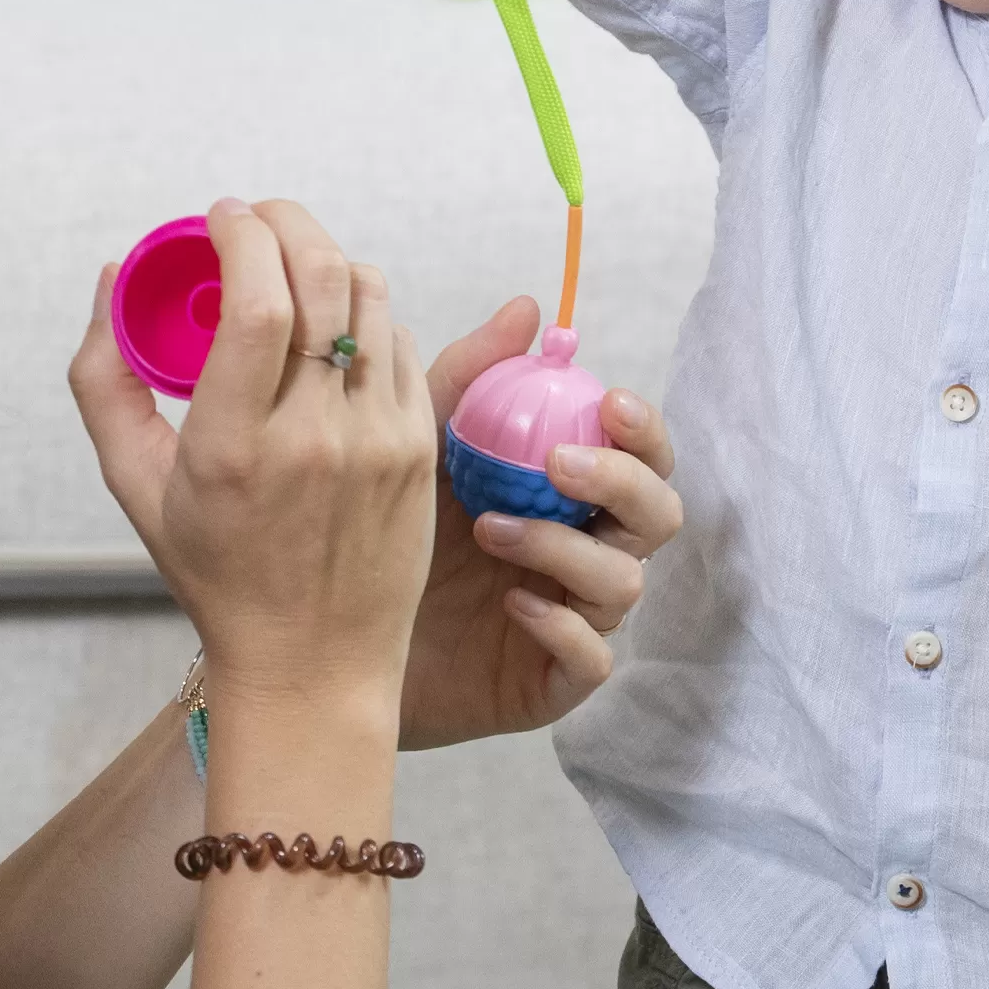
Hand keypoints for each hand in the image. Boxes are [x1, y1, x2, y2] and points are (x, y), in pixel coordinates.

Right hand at [70, 198, 438, 714]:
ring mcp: (379, 438)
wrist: (313, 660)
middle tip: (257, 220)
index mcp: (233, 446)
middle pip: (321, 278)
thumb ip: (105, 376)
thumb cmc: (216, 569)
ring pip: (370, 294)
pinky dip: (365, 314)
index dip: (240, 236)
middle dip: (285, 222)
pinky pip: (400, 339)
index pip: (254, 303)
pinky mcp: (420, 444)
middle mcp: (314, 437)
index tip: (220, 219)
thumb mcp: (134, 483)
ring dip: (327, 261)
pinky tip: (333, 330)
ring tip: (293, 270)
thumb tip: (115, 274)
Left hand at [398, 297, 681, 750]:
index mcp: (568, 490)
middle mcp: (586, 548)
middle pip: (658, 515)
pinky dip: (562, 626)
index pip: (641, 454)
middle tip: (556, 464)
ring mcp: (575, 616)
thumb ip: (475, 376)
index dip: (643, 430)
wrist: (330, 627)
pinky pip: (593, 658)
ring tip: (489, 527)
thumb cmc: (391, 524)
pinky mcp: (552, 681)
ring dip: (566, 547)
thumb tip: (530, 307)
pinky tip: (511, 603)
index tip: (609, 404)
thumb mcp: (422, 439)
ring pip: (625, 582)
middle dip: (622, 482)